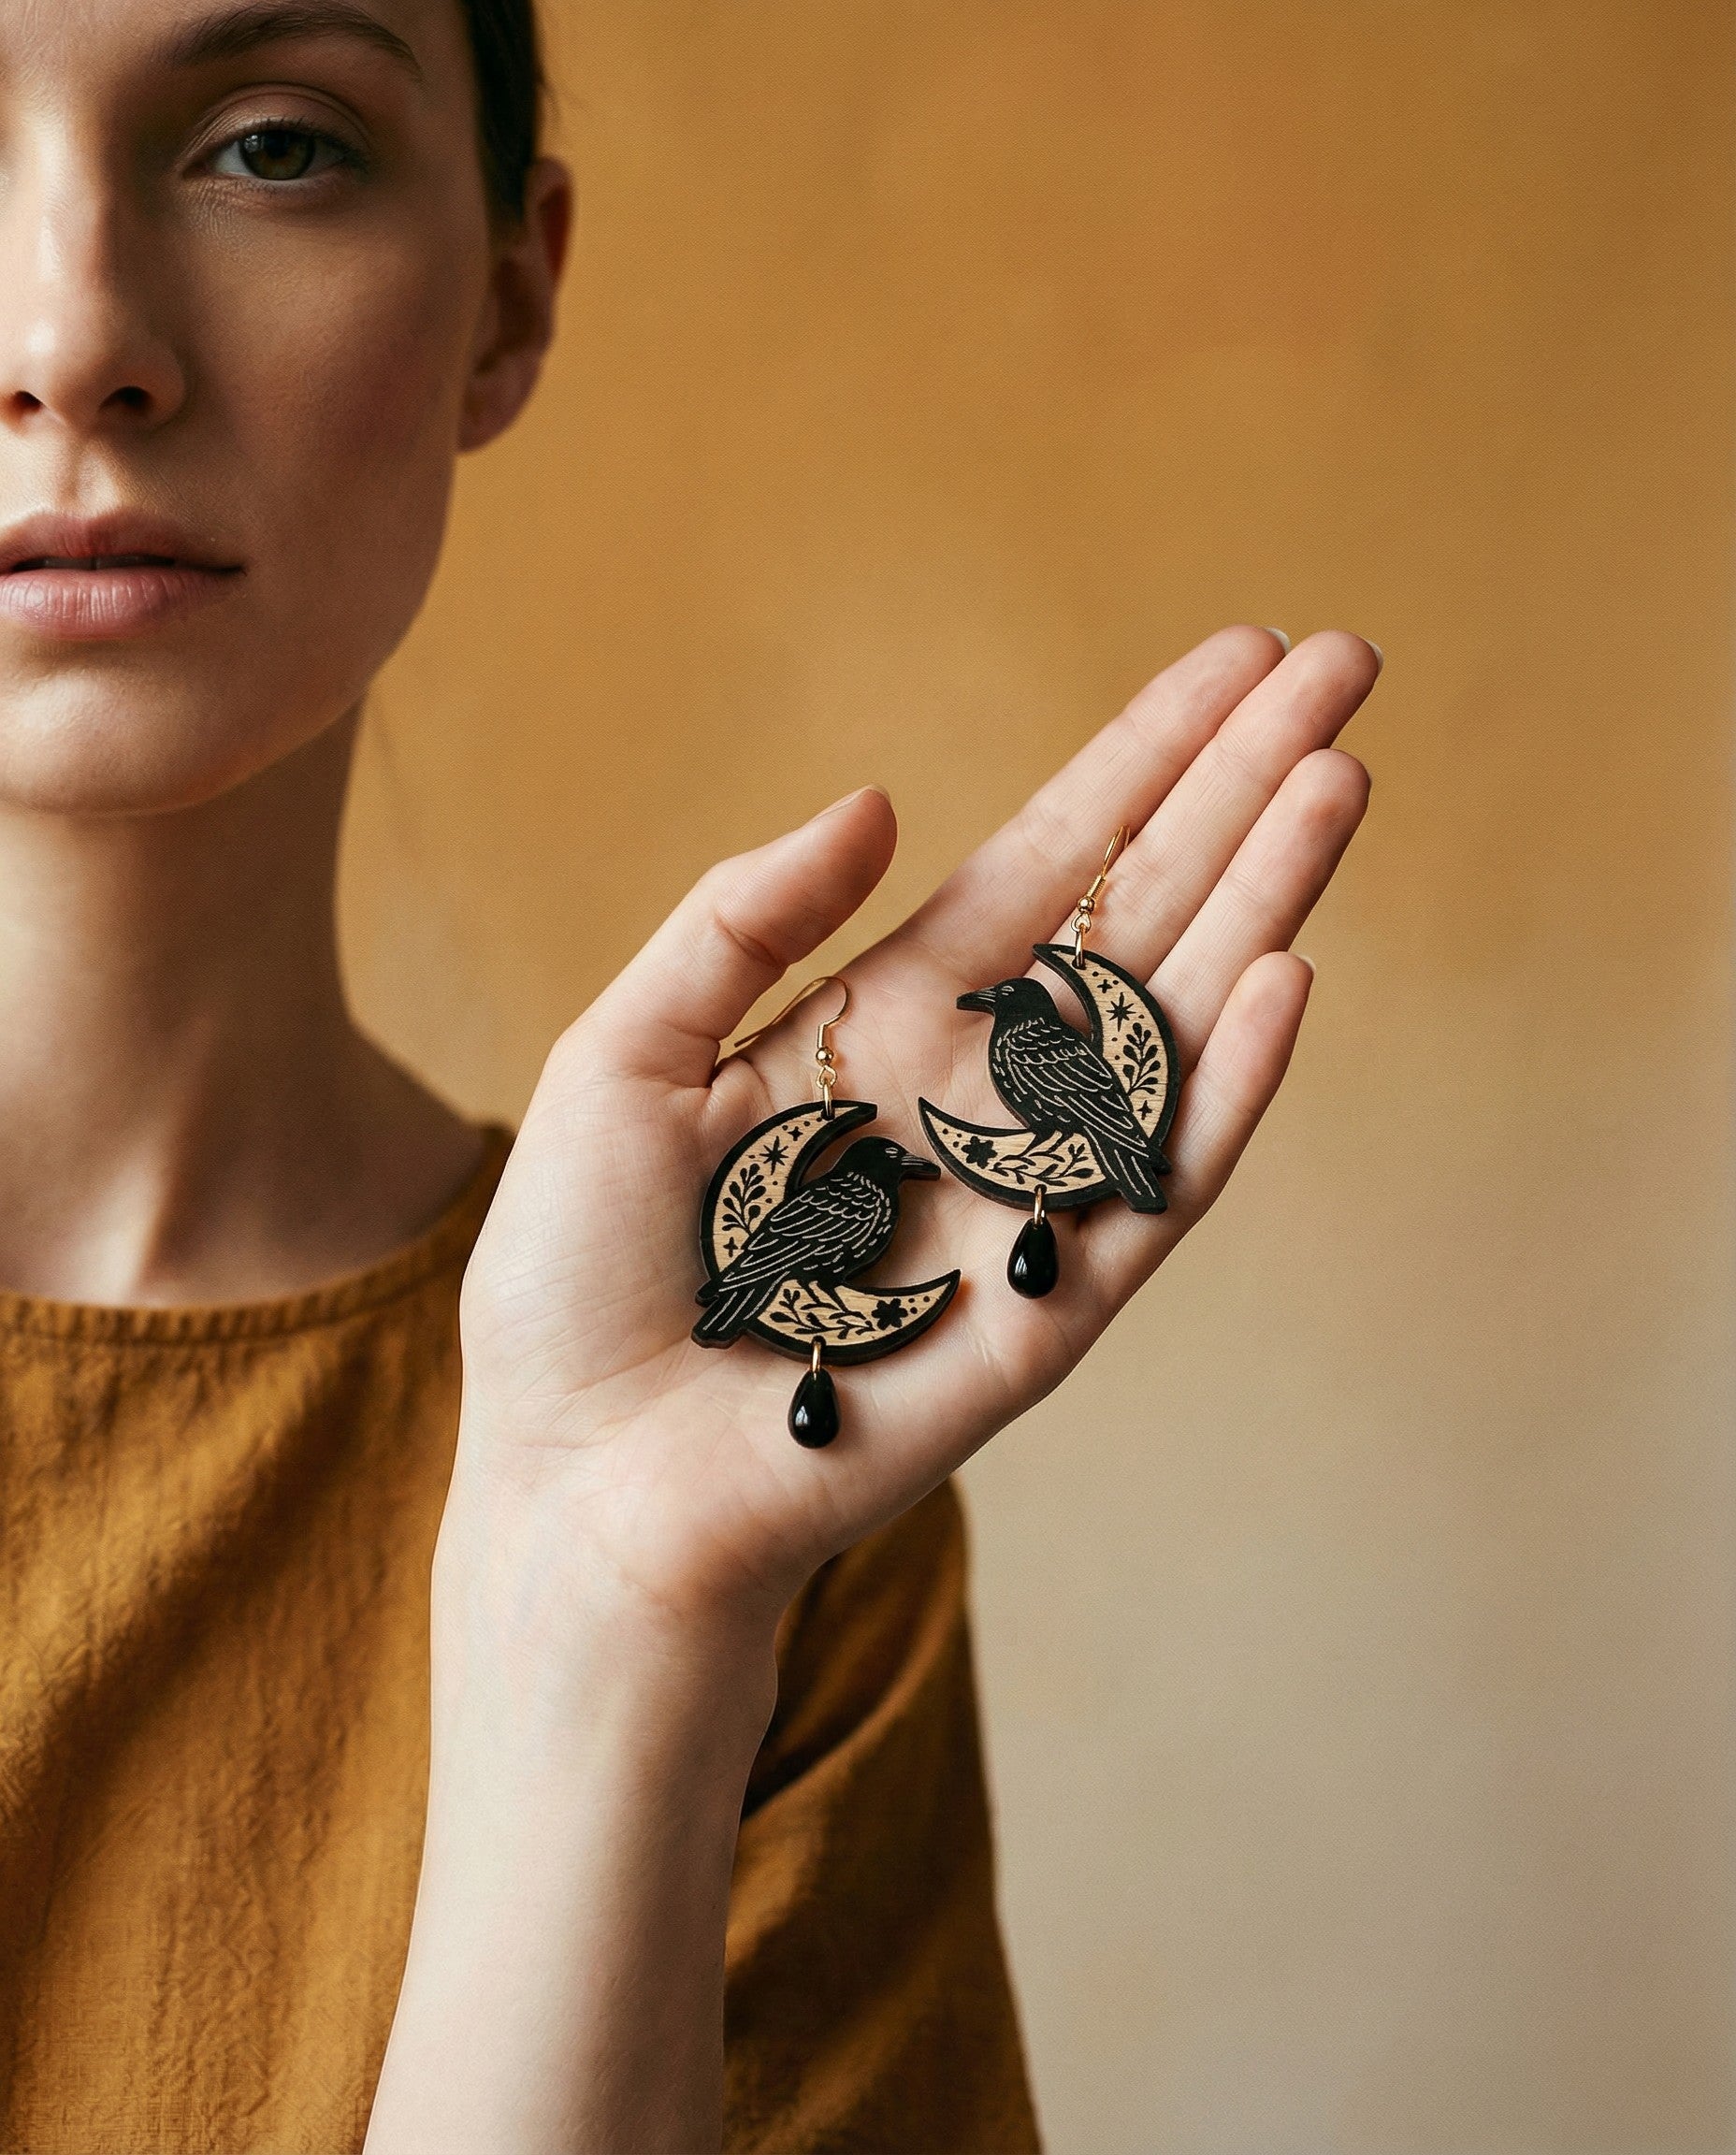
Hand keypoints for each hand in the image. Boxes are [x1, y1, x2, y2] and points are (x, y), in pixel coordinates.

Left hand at [450, 627, 1374, 1635]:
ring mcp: (1028, 1197)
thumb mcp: (624, 1056)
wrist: (576, 1479)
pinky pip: (1153, 1187)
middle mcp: (982, 1096)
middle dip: (1242, 791)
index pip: (1049, 866)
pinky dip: (1221, 1090)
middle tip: (1346, 665)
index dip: (1145, 761)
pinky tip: (1283, 976)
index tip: (1240, 659)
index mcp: (886, 1025)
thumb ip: (741, 924)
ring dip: (1260, 901)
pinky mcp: (1045, 1311)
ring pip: (1171, 1027)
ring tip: (1340, 774)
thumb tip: (877, 800)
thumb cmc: (578, 1278)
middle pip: (1140, 914)